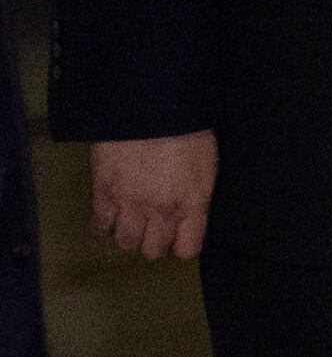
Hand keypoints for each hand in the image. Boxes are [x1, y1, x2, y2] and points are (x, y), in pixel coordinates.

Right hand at [91, 131, 216, 258]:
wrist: (152, 106)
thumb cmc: (188, 129)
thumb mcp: (207, 164)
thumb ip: (198, 195)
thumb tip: (191, 213)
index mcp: (193, 203)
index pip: (187, 248)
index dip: (182, 246)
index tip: (179, 239)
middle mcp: (162, 211)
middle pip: (153, 250)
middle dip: (154, 242)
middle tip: (153, 229)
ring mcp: (130, 204)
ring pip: (125, 243)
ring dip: (129, 236)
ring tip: (131, 224)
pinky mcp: (104, 192)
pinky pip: (99, 226)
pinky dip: (101, 229)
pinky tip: (106, 223)